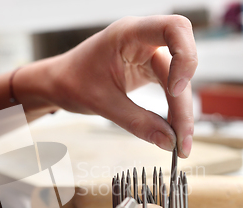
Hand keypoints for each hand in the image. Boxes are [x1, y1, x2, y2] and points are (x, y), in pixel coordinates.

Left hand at [18, 15, 196, 157]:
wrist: (58, 82)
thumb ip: (137, 122)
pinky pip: (170, 88)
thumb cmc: (72, 81)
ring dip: (182, 111)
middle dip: (184, 102)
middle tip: (182, 138)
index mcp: (128, 34)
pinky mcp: (148, 69)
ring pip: (178, 80)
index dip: (185, 56)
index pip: (174, 28)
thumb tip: (169, 142)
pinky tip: (172, 131)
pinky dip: (173, 110)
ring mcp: (148, 54)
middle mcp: (143, 40)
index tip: (176, 89)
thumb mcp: (102, 103)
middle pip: (181, 64)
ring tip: (180, 143)